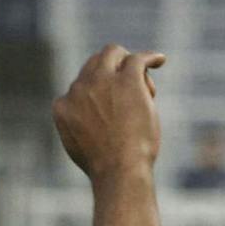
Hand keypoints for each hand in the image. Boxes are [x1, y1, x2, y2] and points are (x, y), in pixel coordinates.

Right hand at [53, 44, 164, 179]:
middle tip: (131, 91)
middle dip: (111, 72)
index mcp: (64, 105)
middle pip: (94, 64)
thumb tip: (91, 125)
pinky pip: (137, 59)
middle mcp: (79, 89)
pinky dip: (149, 58)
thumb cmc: (106, 168)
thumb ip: (81, 129)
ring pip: (114, 55)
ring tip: (146, 92)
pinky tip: (160, 60)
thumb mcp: (81, 148)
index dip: (100, 93)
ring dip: (129, 68)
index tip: (115, 110)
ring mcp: (102, 81)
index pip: (81, 86)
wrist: (119, 169)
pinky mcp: (127, 80)